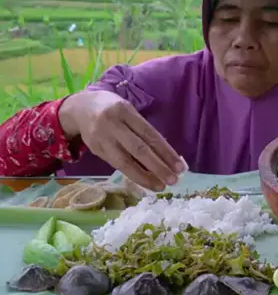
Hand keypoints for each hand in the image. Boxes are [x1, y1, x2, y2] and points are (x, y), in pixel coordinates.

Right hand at [59, 91, 183, 190]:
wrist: (80, 107)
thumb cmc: (113, 109)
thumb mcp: (128, 111)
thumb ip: (143, 130)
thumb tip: (165, 156)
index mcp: (125, 111)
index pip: (150, 134)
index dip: (166, 152)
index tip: (180, 166)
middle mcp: (113, 124)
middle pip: (139, 149)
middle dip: (158, 167)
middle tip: (174, 180)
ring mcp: (102, 139)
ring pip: (125, 162)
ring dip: (145, 177)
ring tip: (160, 186)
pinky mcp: (95, 150)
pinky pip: (116, 165)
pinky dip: (132, 174)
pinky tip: (145, 181)